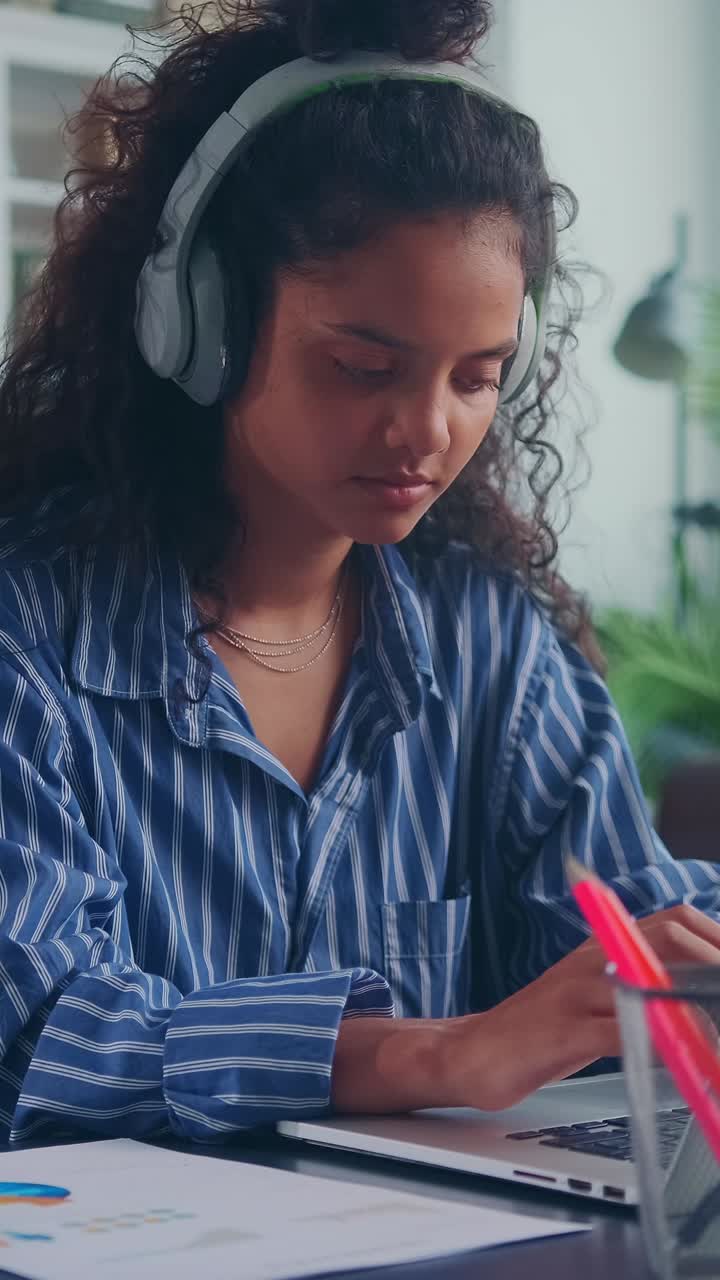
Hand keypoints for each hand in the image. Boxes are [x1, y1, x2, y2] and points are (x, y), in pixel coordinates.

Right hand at [444, 903, 719, 1111]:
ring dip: (695, 1008)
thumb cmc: (538, 1032)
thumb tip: (694, 992)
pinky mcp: (563, 1032)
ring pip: (651, 986)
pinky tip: (678, 1059)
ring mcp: (577, 993)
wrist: (470, 1053)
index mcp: (602, 947)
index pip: (673, 922)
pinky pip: (621, 1033)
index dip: (712, 938)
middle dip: (712, 967)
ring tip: (717, 1027)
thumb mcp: (591, 997)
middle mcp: (592, 960)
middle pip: (670, 941)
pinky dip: (658, 1045)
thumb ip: (636, 986)